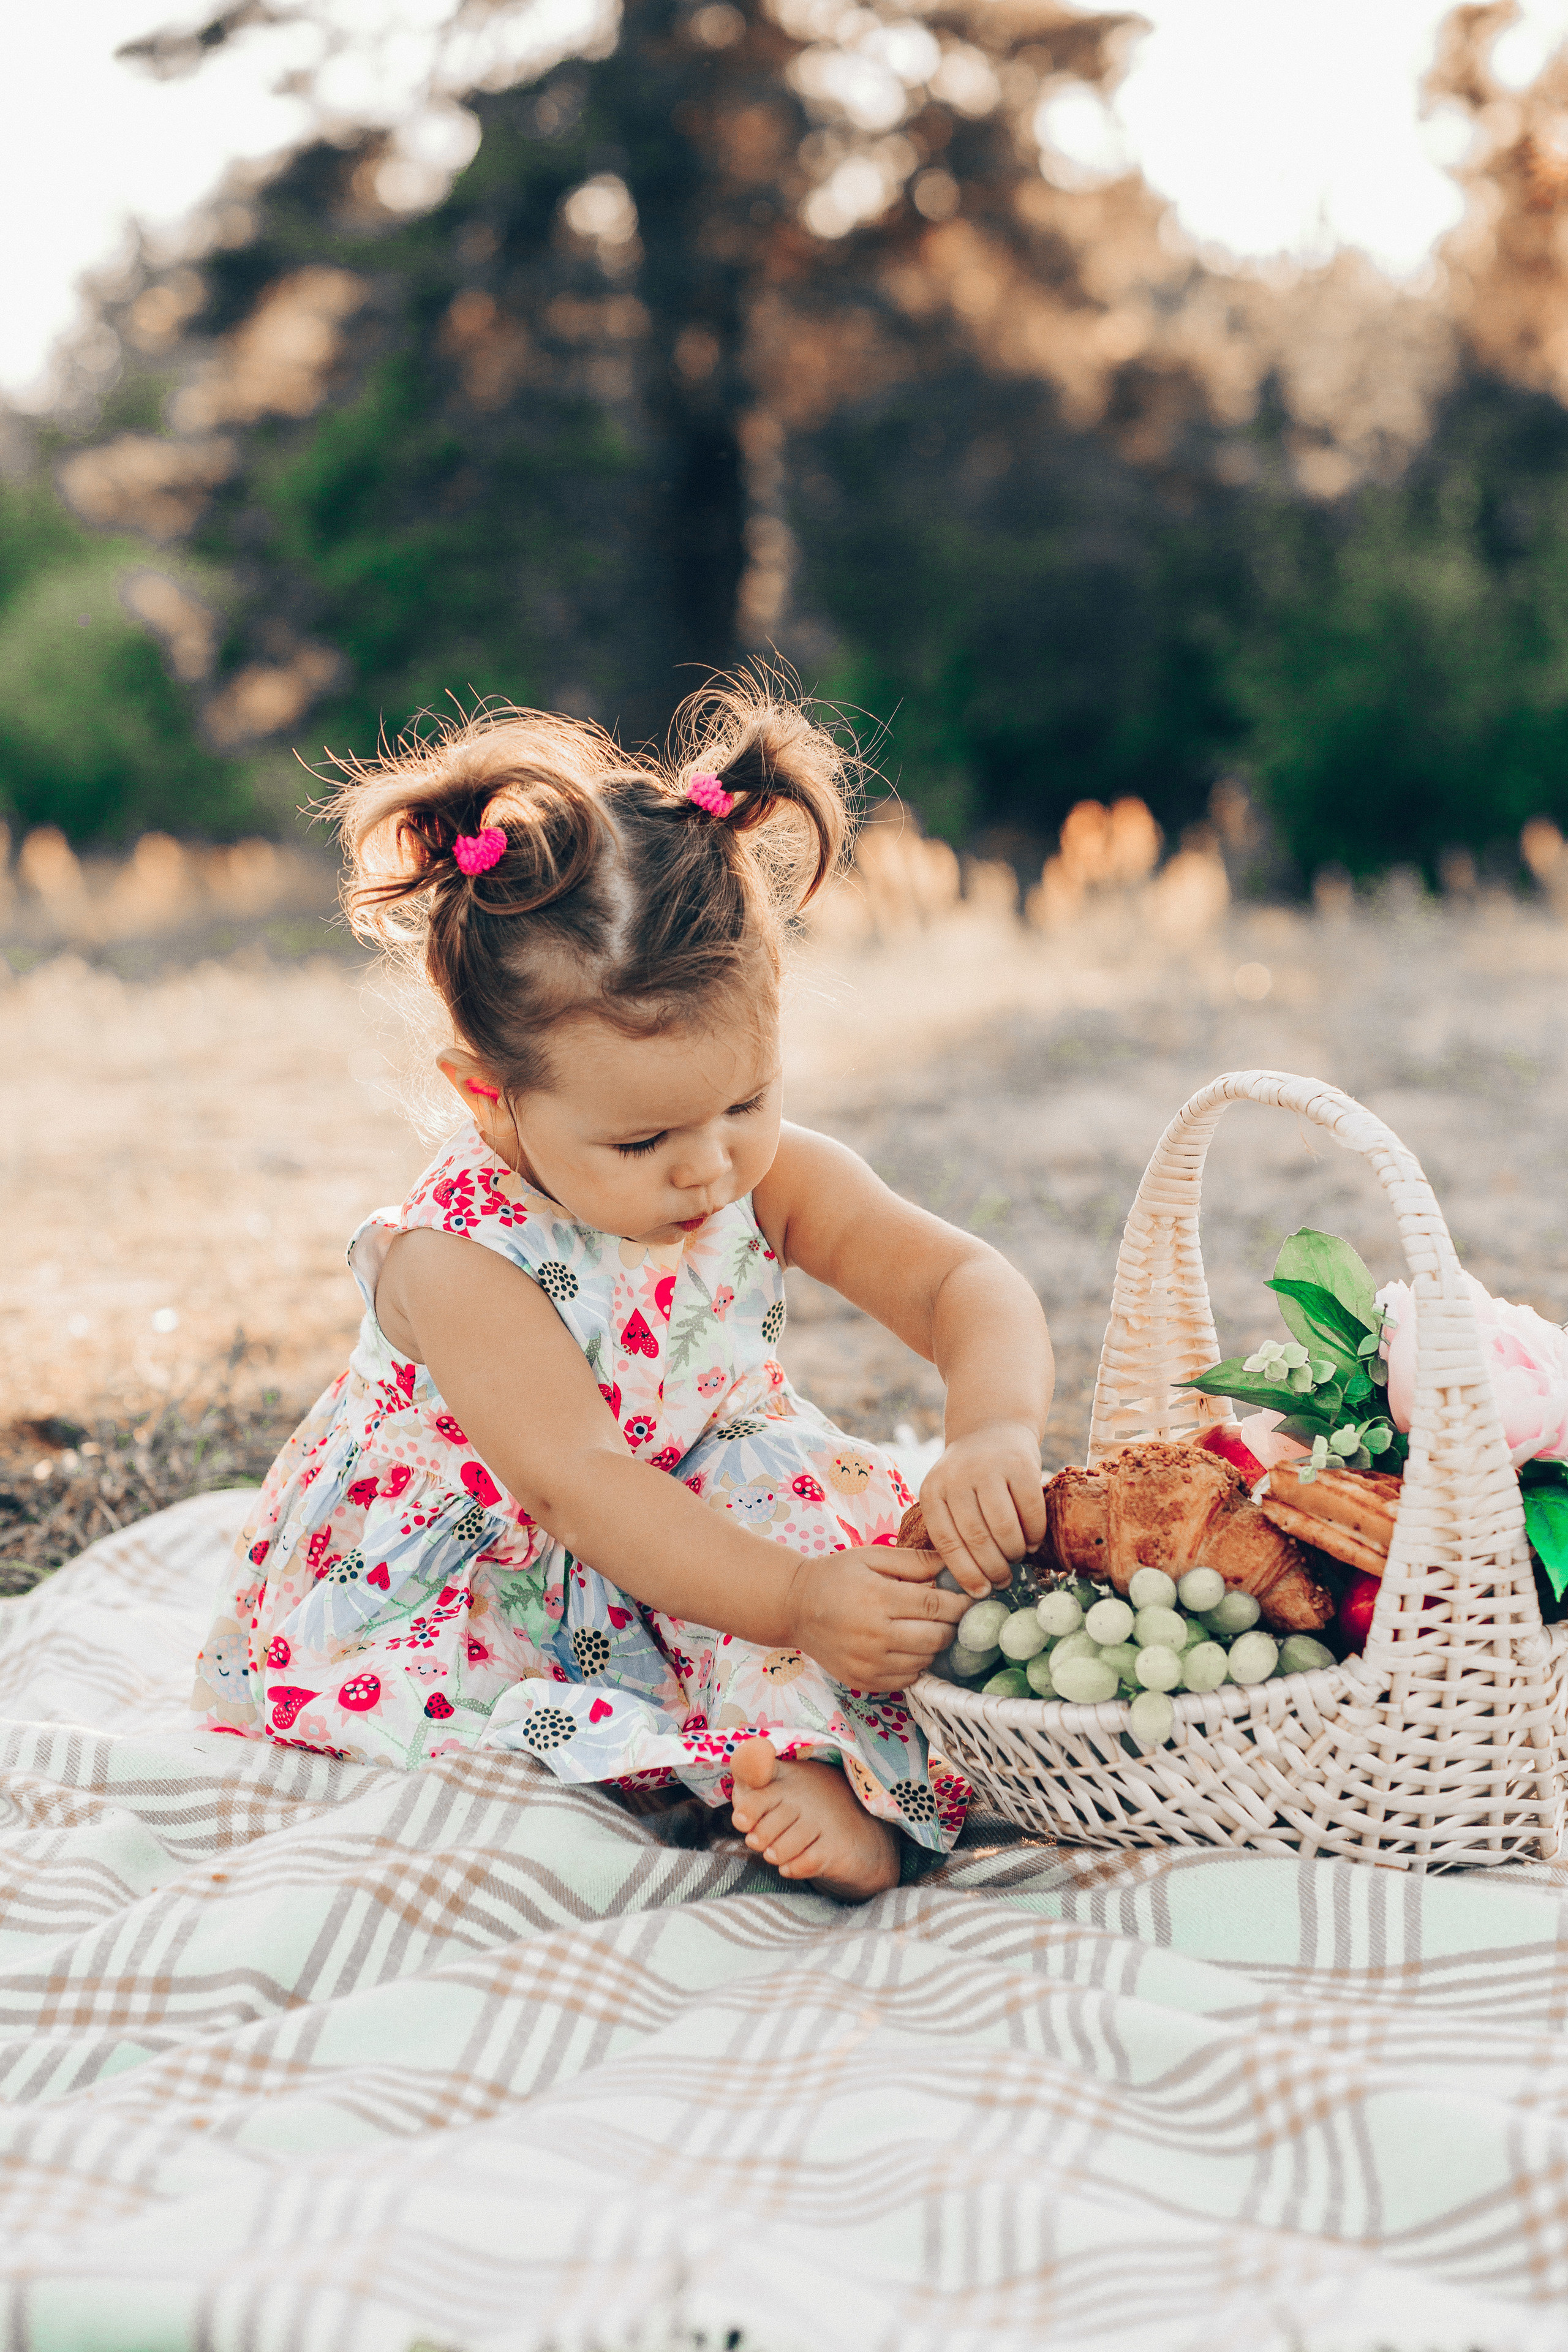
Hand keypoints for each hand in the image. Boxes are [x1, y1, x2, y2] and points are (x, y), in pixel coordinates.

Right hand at [785, 1546, 970, 1690]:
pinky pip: (907, 1679)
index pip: (935, 1605)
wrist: (794, 1608)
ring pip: (925, 1661)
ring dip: (935, 1646)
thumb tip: (955, 1563)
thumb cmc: (836, 1576)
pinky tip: (908, 1646)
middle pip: (936, 1637)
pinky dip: (916, 1664)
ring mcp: (869, 1663)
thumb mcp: (872, 1556)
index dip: (960, 1603)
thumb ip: (914, 1560)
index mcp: (878, 1598)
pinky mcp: (864, 1681)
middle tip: (952, 1614)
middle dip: (952, 1625)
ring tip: (928, 1628)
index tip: (972, 1598)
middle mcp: (874, 1635)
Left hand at [917, 1422, 1047, 1596]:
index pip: (947, 1542)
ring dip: (1014, 1552)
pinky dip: (1034, 1533)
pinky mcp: (1020, 1464)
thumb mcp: (949, 1495)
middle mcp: (957, 1478)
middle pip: (976, 1538)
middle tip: (1004, 1581)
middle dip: (993, 1568)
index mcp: (933, 1491)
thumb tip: (973, 1586)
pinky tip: (1032, 1541)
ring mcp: (989, 1468)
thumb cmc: (970, 1477)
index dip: (965, 1573)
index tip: (980, 1593)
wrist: (992, 1427)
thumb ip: (955, 1530)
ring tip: (1017, 1559)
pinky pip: (1030, 1511)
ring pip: (1004, 1527)